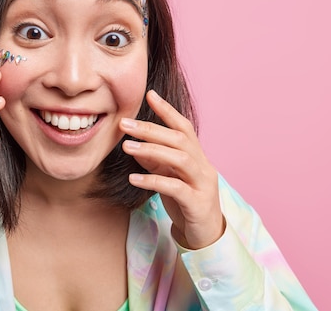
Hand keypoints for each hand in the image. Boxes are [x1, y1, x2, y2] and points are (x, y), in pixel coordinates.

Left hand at [120, 90, 224, 249]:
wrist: (206, 236)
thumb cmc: (187, 203)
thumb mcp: (170, 178)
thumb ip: (157, 162)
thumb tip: (136, 145)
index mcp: (197, 157)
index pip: (183, 127)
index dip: (167, 110)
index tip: (149, 94)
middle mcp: (203, 166)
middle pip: (180, 139)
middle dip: (151, 129)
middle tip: (124, 123)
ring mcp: (203, 184)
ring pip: (181, 159)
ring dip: (152, 150)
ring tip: (126, 147)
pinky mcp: (197, 204)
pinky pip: (175, 188)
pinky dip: (154, 180)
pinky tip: (133, 179)